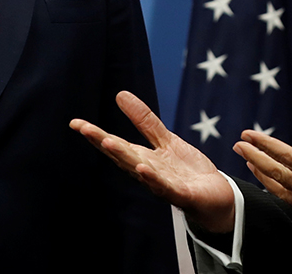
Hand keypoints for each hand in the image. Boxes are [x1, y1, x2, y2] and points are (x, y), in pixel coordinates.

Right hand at [70, 91, 235, 231]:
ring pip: (140, 170)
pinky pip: (165, 187)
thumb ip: (144, 121)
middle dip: (104, 143)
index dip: (95, 134)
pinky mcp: (181, 195)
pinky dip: (153, 179)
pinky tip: (142, 168)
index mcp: (141, 158)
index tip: (75, 123)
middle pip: (122, 156)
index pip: (115, 145)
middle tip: (85, 129)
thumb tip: (120, 94)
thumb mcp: (165, 140)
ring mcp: (163, 185)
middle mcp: (147, 173)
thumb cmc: (186, 171)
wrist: (216, 197)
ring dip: (124, 157)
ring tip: (108, 142)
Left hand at [234, 125, 291, 257]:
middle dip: (256, 157)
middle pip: (280, 173)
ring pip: (283, 190)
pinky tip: (274, 186)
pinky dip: (278, 191)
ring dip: (263, 174)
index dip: (268, 145)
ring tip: (249, 161)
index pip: (291, 158)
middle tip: (238, 144)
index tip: (250, 135)